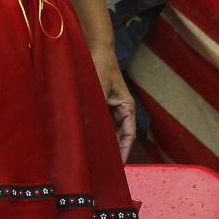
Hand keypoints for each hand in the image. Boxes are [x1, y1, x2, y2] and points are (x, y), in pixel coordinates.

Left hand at [91, 48, 136, 163]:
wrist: (96, 49)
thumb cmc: (101, 67)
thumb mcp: (99, 90)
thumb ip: (97, 110)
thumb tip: (92, 131)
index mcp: (127, 107)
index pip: (129, 136)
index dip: (124, 152)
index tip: (118, 168)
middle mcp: (122, 110)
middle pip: (120, 137)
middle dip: (114, 152)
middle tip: (104, 169)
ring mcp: (112, 108)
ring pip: (111, 132)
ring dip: (105, 143)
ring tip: (97, 160)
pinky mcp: (103, 105)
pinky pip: (102, 124)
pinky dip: (98, 133)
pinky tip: (90, 143)